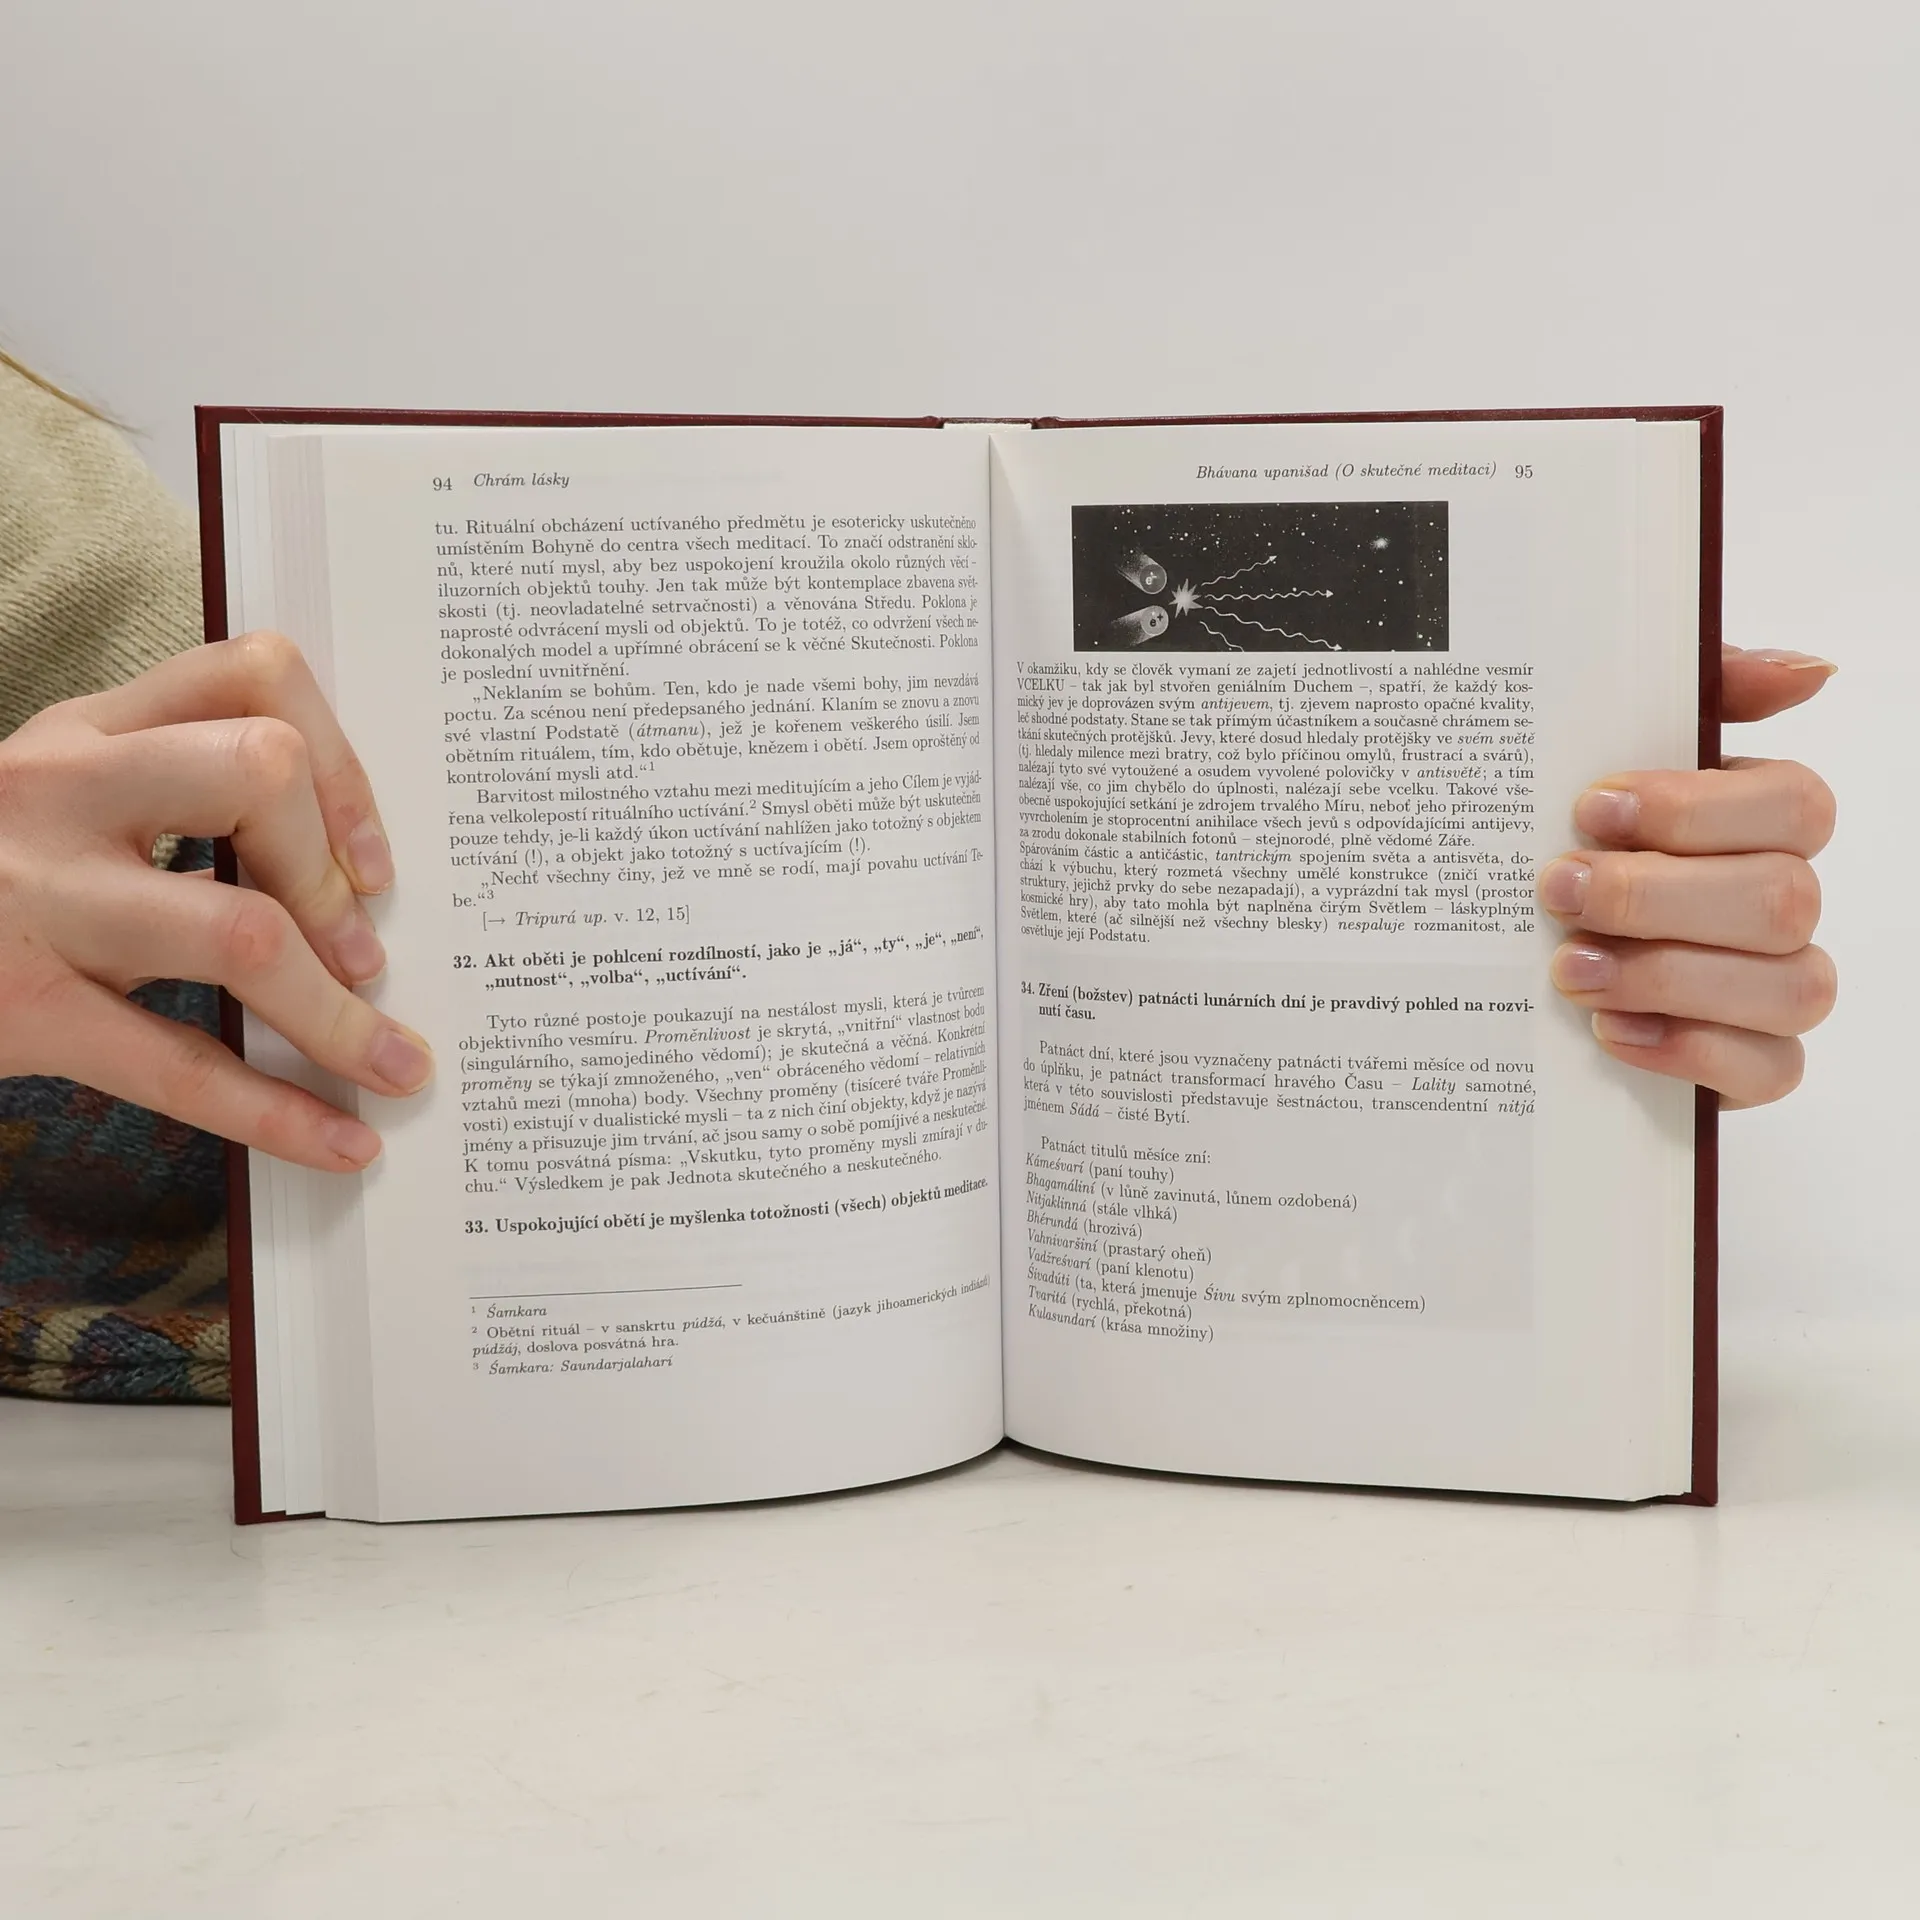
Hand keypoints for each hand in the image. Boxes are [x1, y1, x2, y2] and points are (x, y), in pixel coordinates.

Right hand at [0, 633, 429, 1169]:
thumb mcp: (66, 804)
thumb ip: (179, 805)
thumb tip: (352, 888)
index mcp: (88, 731)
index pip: (250, 675)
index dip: (342, 761)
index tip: (370, 858)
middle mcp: (62, 790)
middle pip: (259, 769)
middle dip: (333, 871)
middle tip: (363, 951)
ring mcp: (39, 899)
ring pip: (239, 930)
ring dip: (338, 1012)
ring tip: (391, 1062)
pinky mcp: (24, 1009)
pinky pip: (181, 1066)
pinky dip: (281, 1113)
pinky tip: (342, 1141)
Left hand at [1539, 646, 1836, 1107]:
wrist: (1502, 954)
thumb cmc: (1572, 840)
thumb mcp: (1604, 747)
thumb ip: (1701, 693)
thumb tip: (1807, 670)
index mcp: (1757, 820)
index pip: (1794, 804)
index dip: (1697, 810)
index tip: (1591, 809)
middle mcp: (1780, 901)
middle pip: (1780, 898)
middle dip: (1657, 897)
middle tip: (1558, 893)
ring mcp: (1776, 985)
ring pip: (1791, 986)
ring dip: (1670, 976)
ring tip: (1568, 969)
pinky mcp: (1752, 1060)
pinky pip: (1772, 1067)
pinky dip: (1690, 1051)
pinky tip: (1610, 1031)